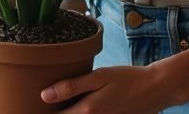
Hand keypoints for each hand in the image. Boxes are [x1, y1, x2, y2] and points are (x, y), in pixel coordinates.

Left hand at [42, 64, 175, 113]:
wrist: (155, 89)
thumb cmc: (127, 79)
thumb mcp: (99, 77)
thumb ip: (71, 86)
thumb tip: (43, 95)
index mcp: (86, 112)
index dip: (43, 112)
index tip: (33, 106)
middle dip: (56, 113)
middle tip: (45, 104)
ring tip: (63, 105)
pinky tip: (80, 107)